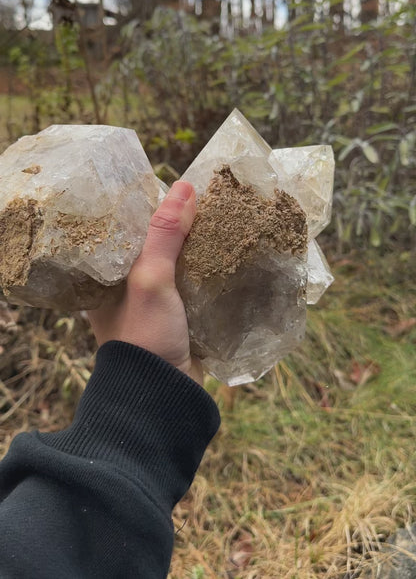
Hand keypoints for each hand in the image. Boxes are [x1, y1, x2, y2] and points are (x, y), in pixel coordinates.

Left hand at [88, 181, 202, 384]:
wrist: (163, 396)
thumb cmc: (144, 336)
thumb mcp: (150, 279)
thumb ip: (164, 234)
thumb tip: (186, 188)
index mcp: (104, 278)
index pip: (123, 231)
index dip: (144, 207)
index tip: (167, 184)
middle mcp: (124, 288)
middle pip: (153, 245)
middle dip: (176, 225)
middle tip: (199, 196)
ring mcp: (152, 304)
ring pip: (175, 263)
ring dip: (194, 246)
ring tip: (215, 215)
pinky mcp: (177, 317)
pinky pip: (192, 283)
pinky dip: (205, 268)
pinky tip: (223, 250)